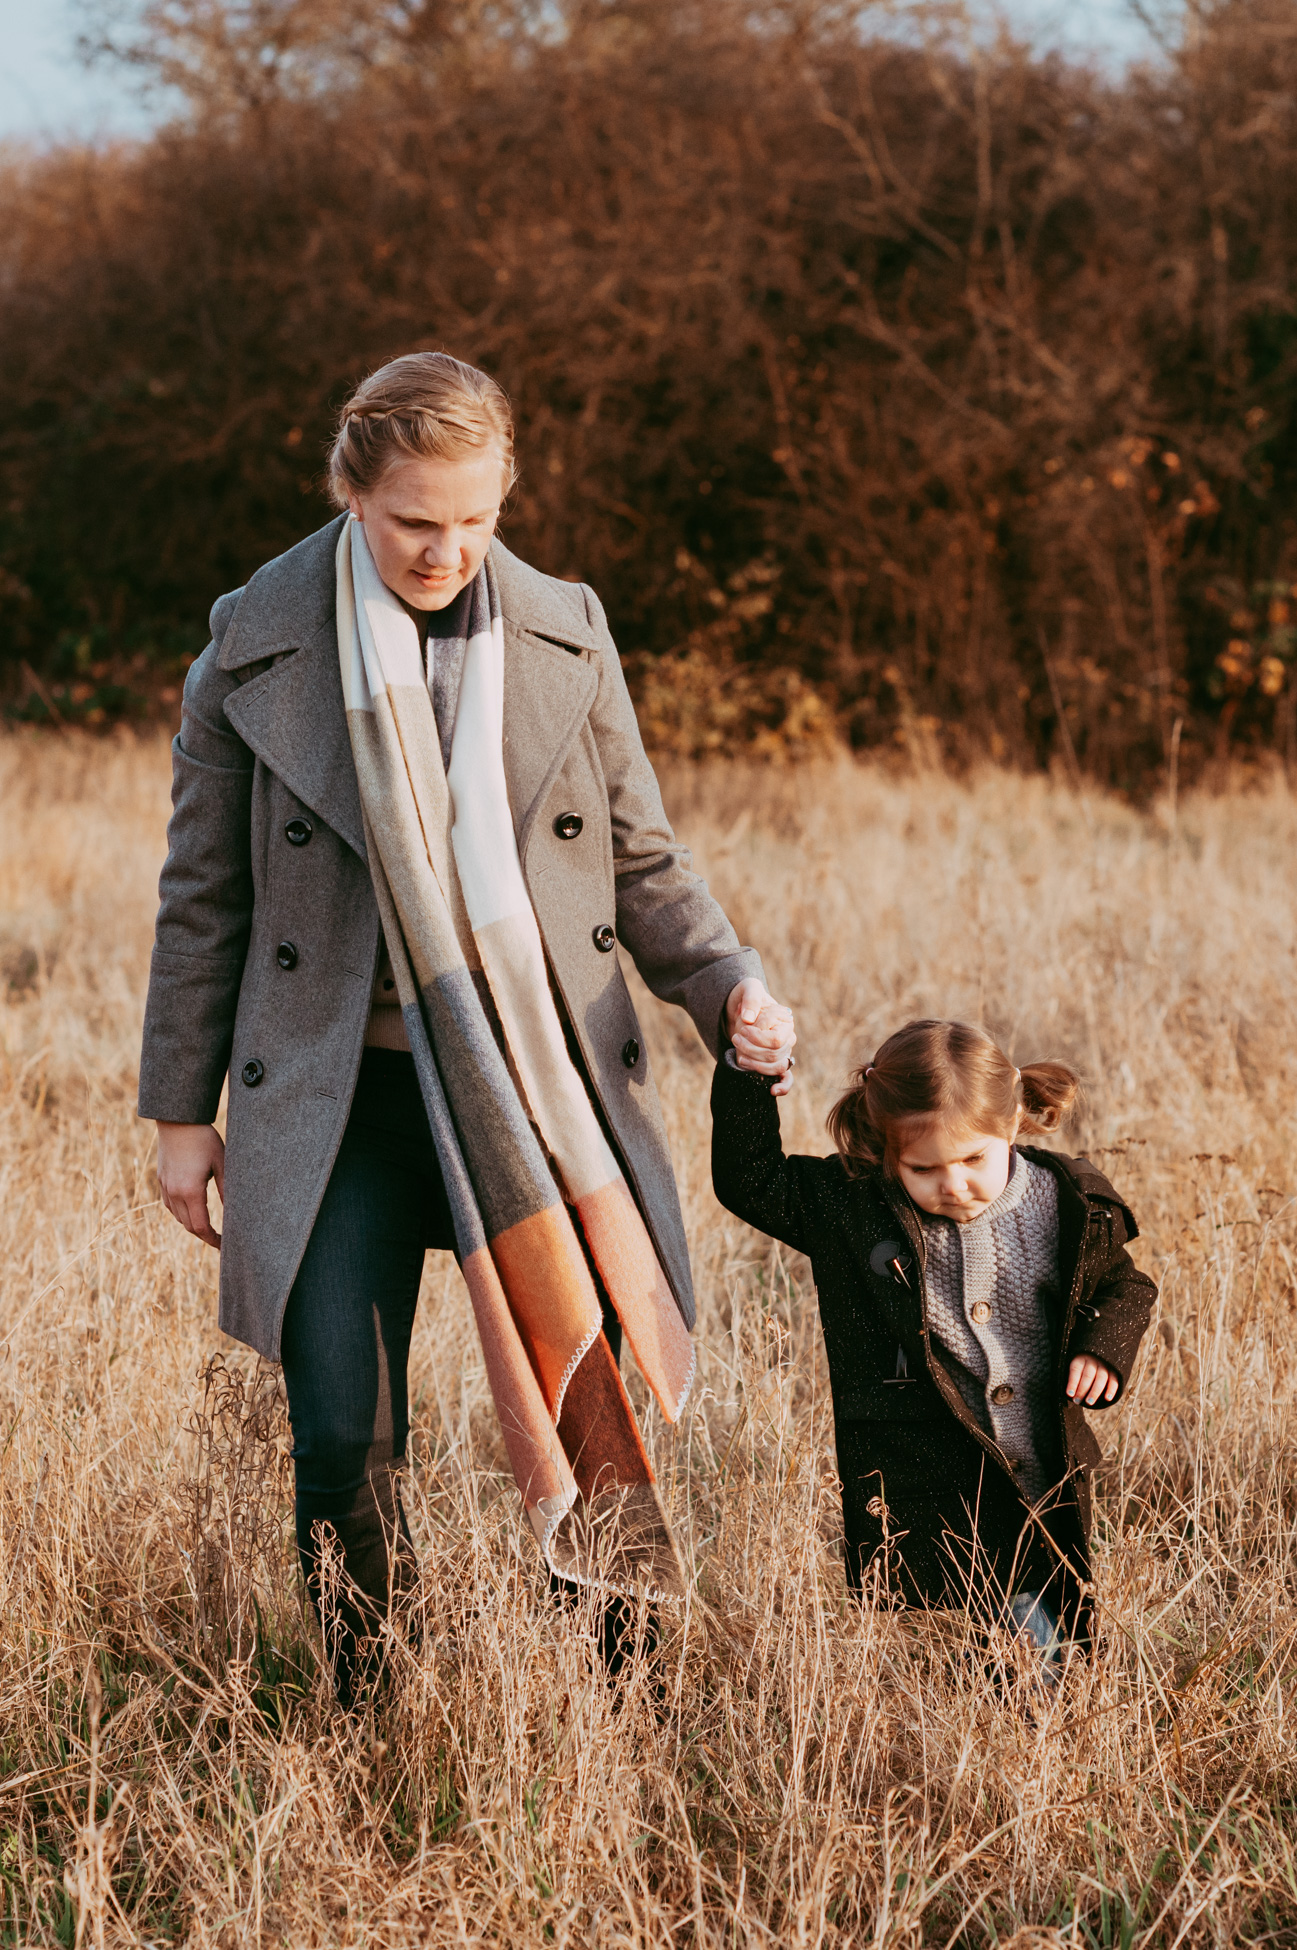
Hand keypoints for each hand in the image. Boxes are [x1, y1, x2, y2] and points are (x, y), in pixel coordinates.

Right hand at [156, 1121, 224, 1248]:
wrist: (177, 1120)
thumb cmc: (204, 1139)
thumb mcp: (222, 1163)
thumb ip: (227, 1190)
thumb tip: (236, 1213)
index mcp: (191, 1191)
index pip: (201, 1227)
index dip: (213, 1239)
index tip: (225, 1245)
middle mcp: (174, 1193)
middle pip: (188, 1226)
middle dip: (205, 1236)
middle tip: (221, 1239)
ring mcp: (165, 1187)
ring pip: (178, 1217)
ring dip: (193, 1225)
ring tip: (209, 1226)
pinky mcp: (161, 1180)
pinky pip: (170, 1205)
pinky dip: (182, 1213)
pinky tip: (193, 1209)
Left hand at [726, 977, 796, 1097]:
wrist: (737, 1009)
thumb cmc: (745, 997)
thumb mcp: (747, 988)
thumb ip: (751, 998)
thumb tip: (750, 1018)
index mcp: (786, 1021)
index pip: (775, 1039)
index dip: (757, 1037)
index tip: (742, 1026)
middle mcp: (788, 1038)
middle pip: (774, 1055)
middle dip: (750, 1049)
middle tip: (735, 1038)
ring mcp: (783, 1052)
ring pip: (775, 1067)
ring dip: (754, 1063)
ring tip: (738, 1054)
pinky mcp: (775, 1063)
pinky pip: (786, 1079)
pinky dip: (782, 1087)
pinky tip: (772, 1091)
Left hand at [1066, 1354, 1118, 1406]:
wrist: (1098, 1357)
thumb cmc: (1082, 1367)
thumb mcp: (1075, 1366)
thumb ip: (1073, 1377)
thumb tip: (1070, 1394)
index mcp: (1081, 1359)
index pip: (1076, 1370)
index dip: (1072, 1383)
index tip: (1069, 1394)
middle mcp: (1093, 1361)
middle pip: (1088, 1376)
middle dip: (1082, 1390)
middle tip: (1077, 1401)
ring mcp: (1105, 1365)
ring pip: (1101, 1379)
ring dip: (1095, 1392)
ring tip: (1089, 1402)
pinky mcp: (1114, 1371)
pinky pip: (1114, 1380)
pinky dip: (1111, 1390)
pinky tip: (1107, 1398)